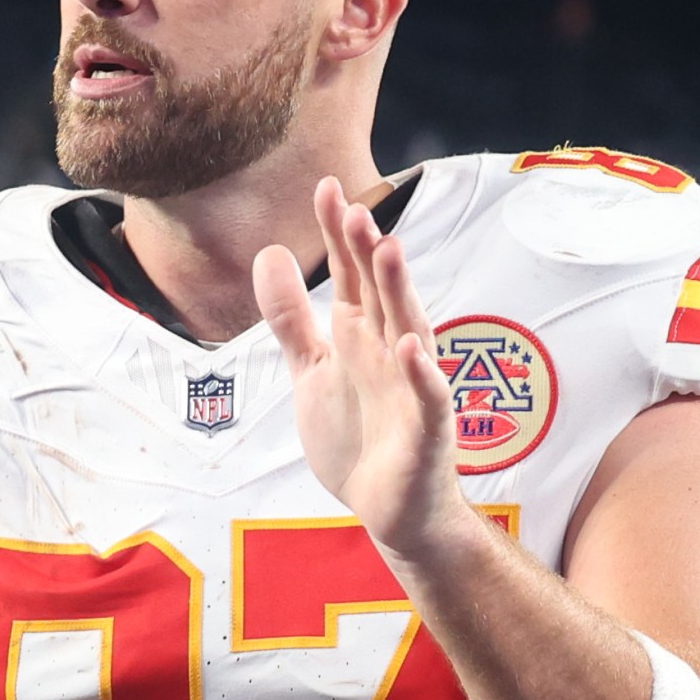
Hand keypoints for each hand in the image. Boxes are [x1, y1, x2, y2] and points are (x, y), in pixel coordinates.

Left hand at [255, 177, 478, 560]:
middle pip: (380, 294)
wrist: (393, 511)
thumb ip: (292, 318)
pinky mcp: (428, 431)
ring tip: (389, 249)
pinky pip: (428, 399)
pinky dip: (422, 375)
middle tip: (354, 208)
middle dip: (368, 252)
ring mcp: (412, 389)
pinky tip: (410, 349)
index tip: (326, 188)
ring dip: (401, 293)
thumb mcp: (312, 371)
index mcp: (362, 337)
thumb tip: (271, 252)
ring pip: (409, 330)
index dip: (339, 235)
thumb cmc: (358, 439)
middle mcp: (391, 352)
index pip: (351, 276)